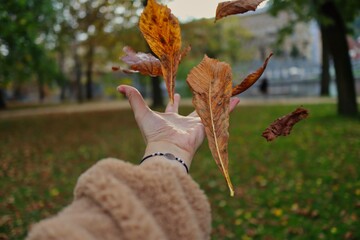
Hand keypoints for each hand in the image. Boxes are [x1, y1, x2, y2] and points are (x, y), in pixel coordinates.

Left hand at [118, 85, 238, 170]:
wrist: (167, 150)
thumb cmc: (153, 134)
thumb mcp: (142, 113)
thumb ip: (133, 99)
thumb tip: (120, 86)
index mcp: (170, 119)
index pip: (172, 107)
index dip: (173, 100)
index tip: (176, 92)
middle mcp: (184, 122)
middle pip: (192, 108)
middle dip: (197, 101)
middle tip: (203, 92)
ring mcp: (196, 125)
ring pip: (208, 110)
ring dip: (216, 102)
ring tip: (225, 93)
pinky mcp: (206, 127)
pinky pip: (218, 115)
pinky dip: (228, 108)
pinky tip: (236, 99)